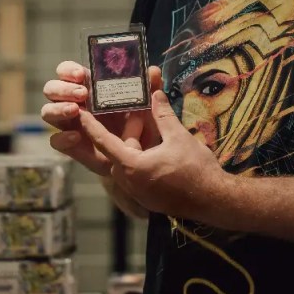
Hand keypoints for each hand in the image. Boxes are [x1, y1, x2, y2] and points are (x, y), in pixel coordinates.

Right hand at [41, 60, 162, 176]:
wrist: (138, 157)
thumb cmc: (140, 124)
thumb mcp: (147, 106)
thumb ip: (149, 88)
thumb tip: (153, 71)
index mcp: (87, 86)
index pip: (67, 71)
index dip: (69, 70)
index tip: (81, 75)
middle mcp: (73, 102)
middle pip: (52, 89)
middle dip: (63, 89)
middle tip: (82, 94)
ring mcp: (68, 123)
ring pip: (48, 111)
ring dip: (59, 109)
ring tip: (75, 111)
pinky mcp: (69, 145)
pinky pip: (55, 140)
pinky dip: (63, 137)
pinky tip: (77, 136)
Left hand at [78, 89, 229, 220]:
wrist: (215, 201)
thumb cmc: (196, 169)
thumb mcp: (178, 137)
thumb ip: (163, 115)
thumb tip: (155, 93)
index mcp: (132, 167)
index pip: (104, 143)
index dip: (90, 126)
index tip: (78, 113)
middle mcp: (130, 182)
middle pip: (118, 151)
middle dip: (128, 132)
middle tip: (138, 114)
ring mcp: (139, 193)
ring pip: (128, 162)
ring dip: (137, 145)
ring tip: (150, 127)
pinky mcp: (148, 198)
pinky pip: (137, 174)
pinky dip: (142, 158)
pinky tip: (157, 147)